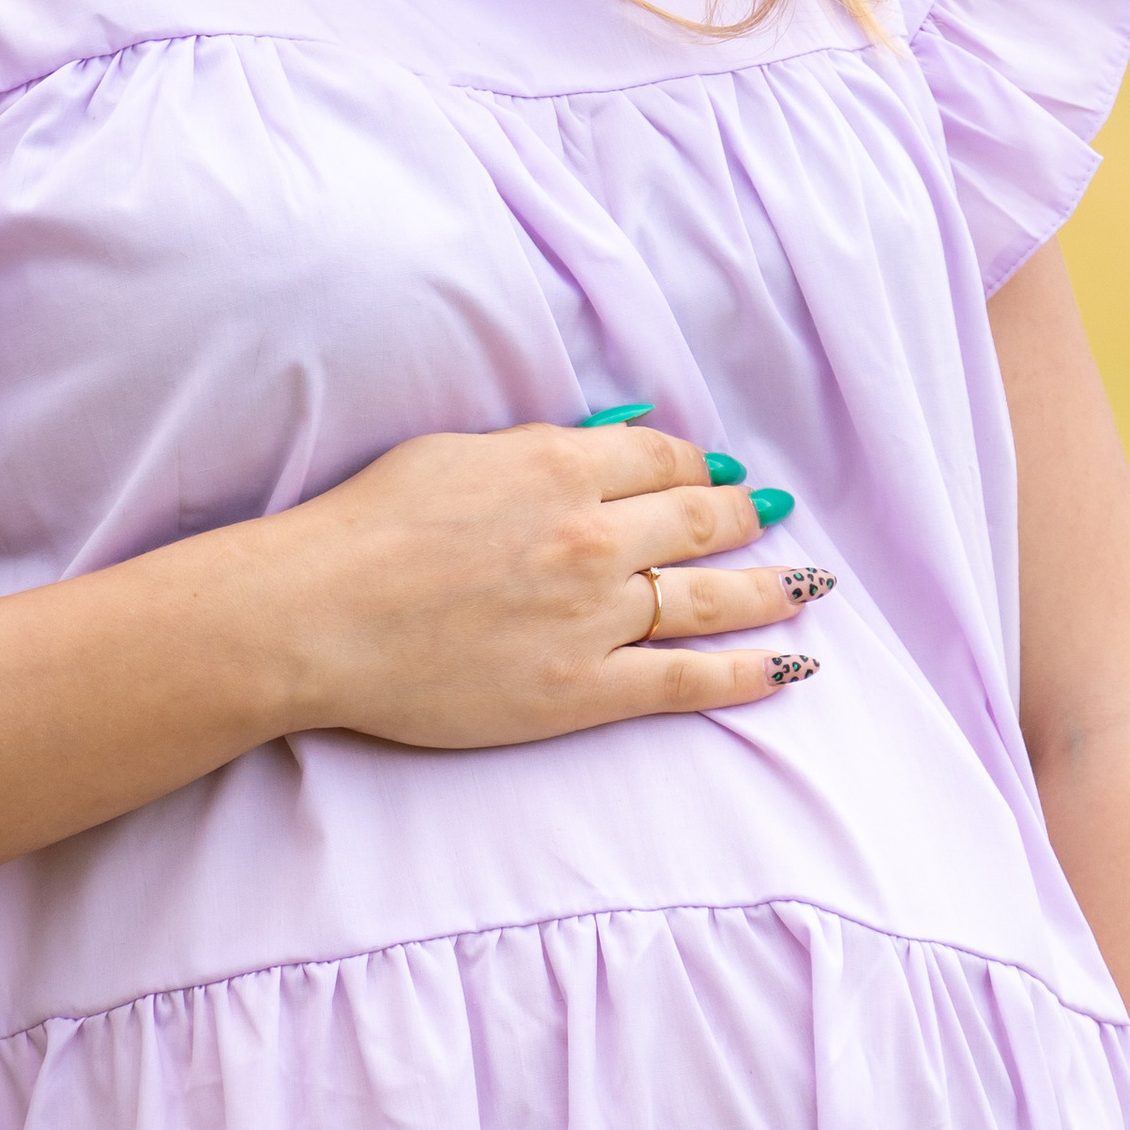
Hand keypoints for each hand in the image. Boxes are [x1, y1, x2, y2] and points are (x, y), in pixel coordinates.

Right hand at [266, 418, 831, 749]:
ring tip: (812, 584)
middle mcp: (593, 535)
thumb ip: (536, 446)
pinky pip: (687, 679)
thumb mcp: (454, 452)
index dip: (697, 466)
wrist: (318, 615)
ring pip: (711, 597)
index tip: (717, 474)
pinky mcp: (581, 689)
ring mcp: (595, 615)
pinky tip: (793, 665)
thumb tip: (602, 440)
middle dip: (746, 517)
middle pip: (699, 521)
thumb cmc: (365, 526)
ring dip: (773, 588)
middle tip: (775, 516)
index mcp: (560, 465)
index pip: (661, 459)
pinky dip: (747, 671)